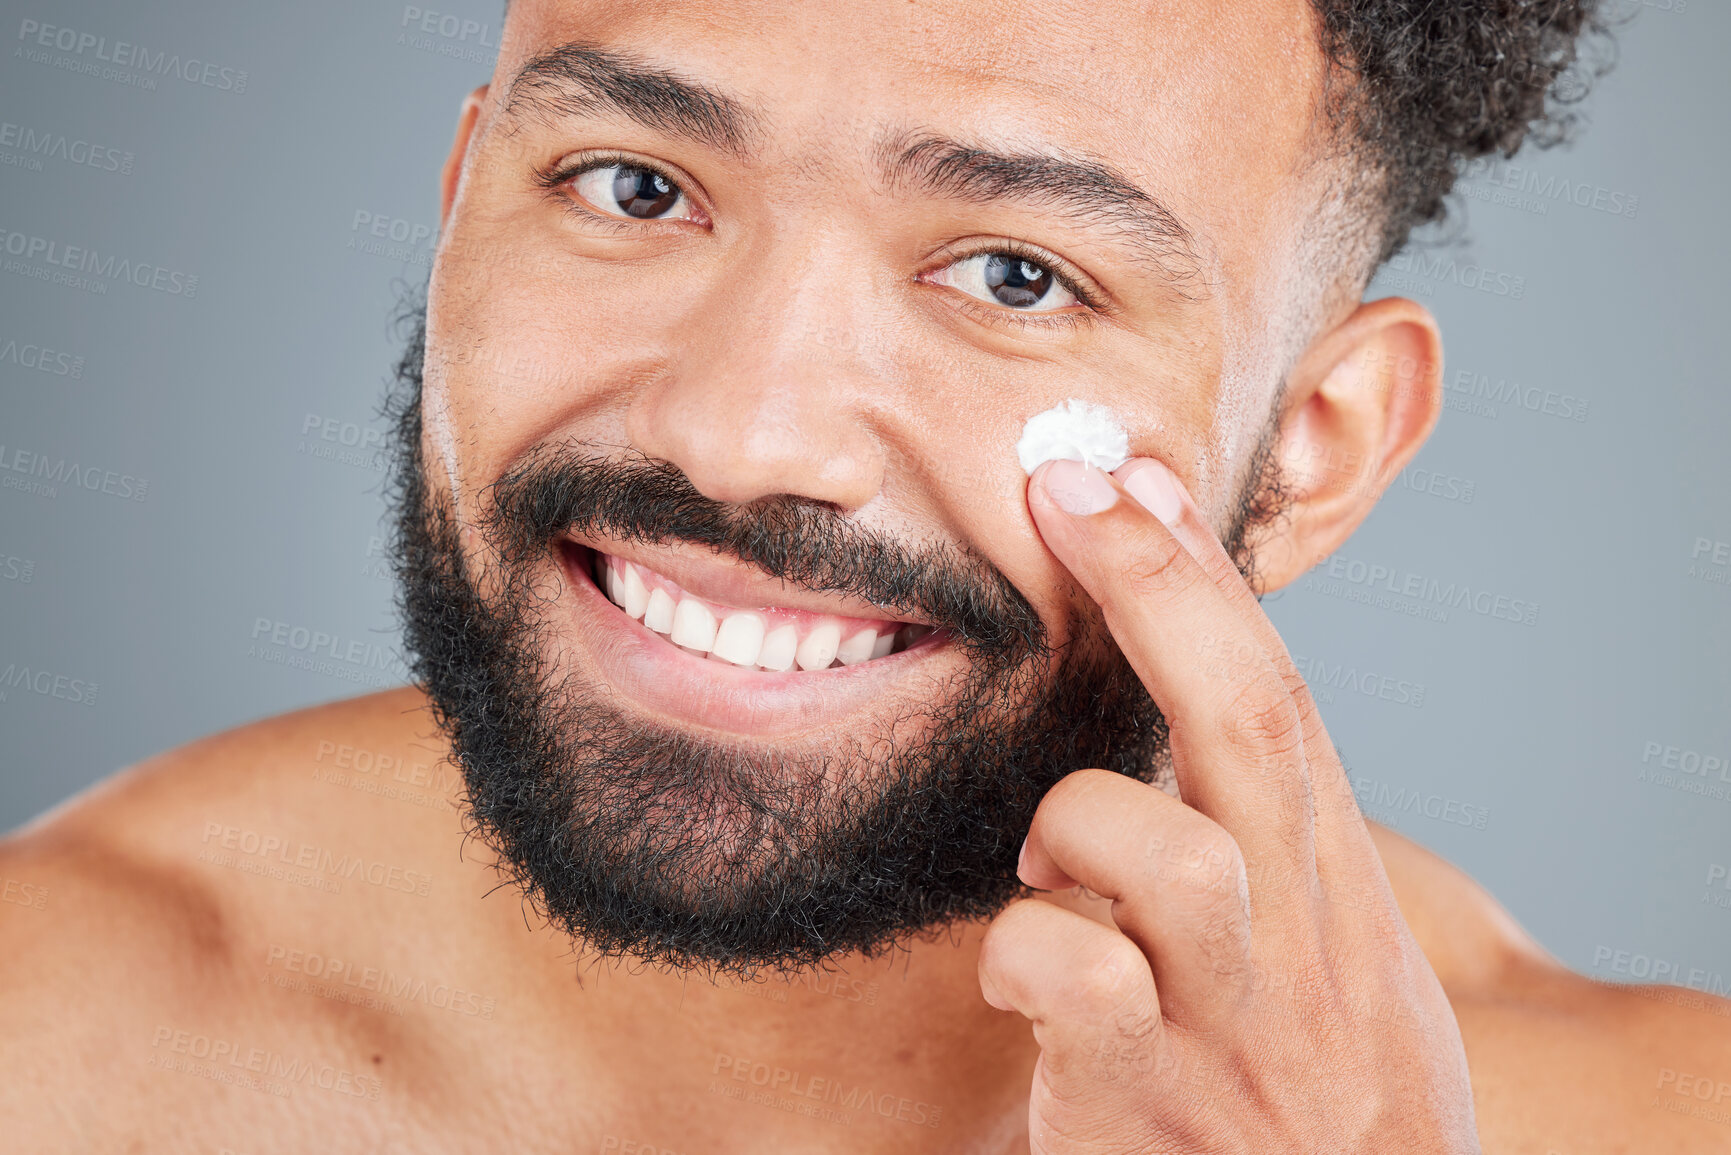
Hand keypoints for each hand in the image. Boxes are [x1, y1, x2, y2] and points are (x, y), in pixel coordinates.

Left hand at [977, 456, 1479, 1153]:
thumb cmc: (1288, 1096)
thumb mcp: (1307, 968)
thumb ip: (1254, 849)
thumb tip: (1171, 692)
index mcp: (1334, 902)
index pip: (1278, 703)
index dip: (1198, 580)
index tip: (1126, 471)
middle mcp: (1301, 952)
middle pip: (1251, 728)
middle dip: (1160, 589)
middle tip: (1069, 484)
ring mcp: (1234, 1030)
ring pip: (1165, 851)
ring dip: (1080, 825)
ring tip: (1052, 871)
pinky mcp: (1151, 1107)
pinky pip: (1071, 973)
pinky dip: (1028, 944)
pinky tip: (1024, 977)